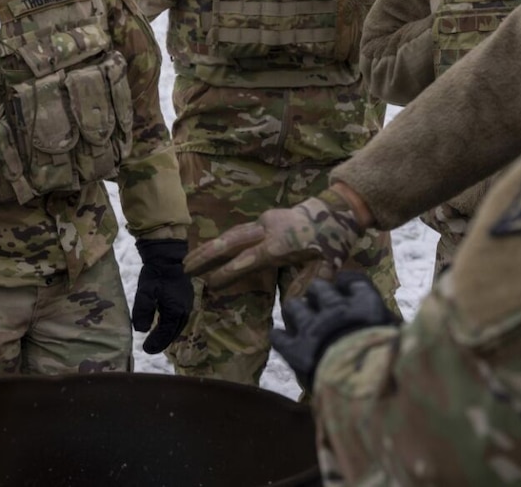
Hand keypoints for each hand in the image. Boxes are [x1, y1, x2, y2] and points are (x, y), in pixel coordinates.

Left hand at [131, 239, 194, 353]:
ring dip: (168, 335)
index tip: (146, 349)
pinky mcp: (186, 299)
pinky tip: (165, 326)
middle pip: (174, 332)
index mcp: (176, 311)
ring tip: (156, 341)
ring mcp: (188, 304)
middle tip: (150, 348)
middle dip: (162, 342)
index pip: (166, 333)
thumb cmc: (156, 274)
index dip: (156, 343)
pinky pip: (179, 318)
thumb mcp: (145, 292)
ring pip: (178, 326)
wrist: (168, 256)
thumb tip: (141, 330)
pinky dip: (172, 326)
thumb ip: (142, 312)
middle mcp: (185, 310)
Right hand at [183, 189, 363, 287]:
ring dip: (208, 247)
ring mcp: (263, 222)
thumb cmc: (331, 242)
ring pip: (230, 234)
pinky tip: (209, 251)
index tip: (209, 283)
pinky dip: (221, 242)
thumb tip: (290, 309)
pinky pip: (237, 231)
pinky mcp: (263, 219)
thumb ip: (307, 286)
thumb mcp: (327, 267)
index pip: (247, 259)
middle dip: (206, 255)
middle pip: (230, 242)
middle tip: (185, 269)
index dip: (227, 272)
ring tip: (187, 261)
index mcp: (280, 244)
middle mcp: (267, 230)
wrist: (335, 211)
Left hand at [269, 271, 399, 391]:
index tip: (344, 285)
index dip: (347, 282)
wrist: (368, 391)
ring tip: (299, 317)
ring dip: (297, 310)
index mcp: (367, 306)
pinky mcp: (295, 350)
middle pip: (319, 289)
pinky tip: (282, 338)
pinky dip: (280, 336)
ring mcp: (312, 329)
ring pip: (294, 306)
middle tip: (320, 304)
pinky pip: (279, 336)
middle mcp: (336, 310)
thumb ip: (391, 328)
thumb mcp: (401, 342)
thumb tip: (390, 323)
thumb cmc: (392, 365)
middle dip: (318, 294)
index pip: (353, 281)